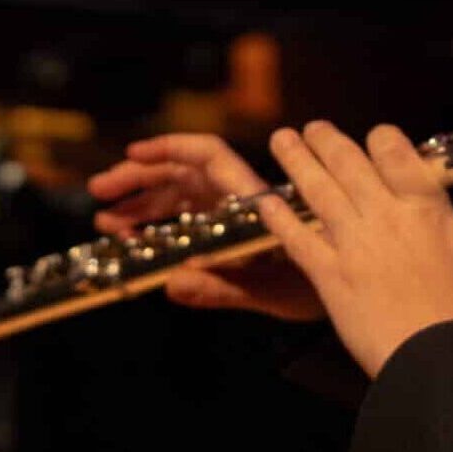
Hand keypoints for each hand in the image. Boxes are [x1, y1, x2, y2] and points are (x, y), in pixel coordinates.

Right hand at [86, 133, 324, 321]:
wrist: (353, 303)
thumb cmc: (320, 291)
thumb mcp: (273, 293)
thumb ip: (224, 288)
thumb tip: (172, 283)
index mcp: (252, 202)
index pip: (210, 156)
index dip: (171, 148)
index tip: (133, 153)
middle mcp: (239, 204)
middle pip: (183, 175)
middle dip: (139, 180)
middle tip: (100, 193)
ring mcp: (231, 220)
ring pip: (180, 200)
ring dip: (142, 206)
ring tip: (107, 224)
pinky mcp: (228, 240)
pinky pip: (187, 225)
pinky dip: (158, 229)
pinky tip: (132, 241)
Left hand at [258, 120, 452, 378]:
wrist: (438, 356)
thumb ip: (440, 220)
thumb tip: (427, 204)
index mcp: (424, 207)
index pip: (395, 152)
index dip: (380, 138)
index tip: (372, 137)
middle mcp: (385, 215)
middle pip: (348, 162)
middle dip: (326, 139)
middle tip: (311, 128)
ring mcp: (353, 244)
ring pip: (317, 189)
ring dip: (296, 160)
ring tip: (281, 140)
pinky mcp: (329, 275)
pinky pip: (297, 238)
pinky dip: (279, 216)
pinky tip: (266, 200)